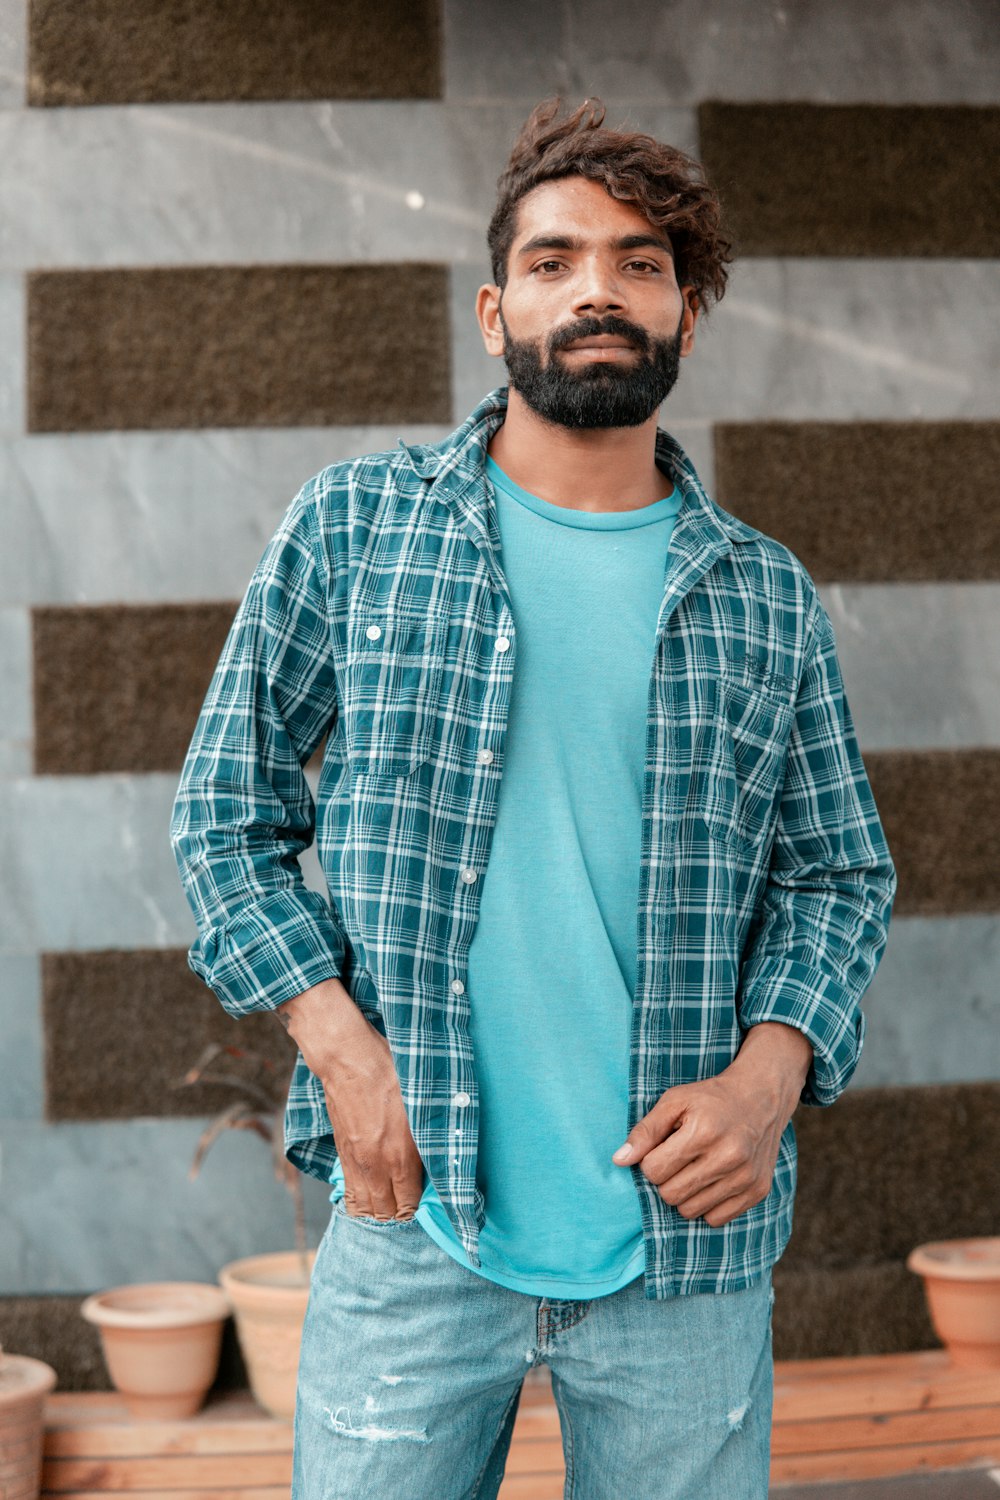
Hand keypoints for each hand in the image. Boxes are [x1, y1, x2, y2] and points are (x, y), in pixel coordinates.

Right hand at [277, 978, 423, 1220]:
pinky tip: (370, 1194)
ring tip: (390, 1204)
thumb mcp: (422, 1101)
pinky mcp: (342, 1153)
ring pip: (364, 1207)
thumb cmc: (390, 1072)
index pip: (410, 1204)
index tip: (428, 1201)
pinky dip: (359, 1200)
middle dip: (399, 1214)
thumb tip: (442, 1153)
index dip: (419, 1208)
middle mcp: (376, 1166)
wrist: (348, 1059)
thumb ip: (430, 1133)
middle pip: (386, 1212)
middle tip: (411, 1203)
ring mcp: (356, 1162)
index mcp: (401, 1155)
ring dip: (378, 1211)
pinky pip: (348, 1192)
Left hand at [611, 1023, 811, 1227]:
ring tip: (694, 1168)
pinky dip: (706, 1204)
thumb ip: (645, 1131)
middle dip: (665, 1179)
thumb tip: (619, 1161)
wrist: (761, 1097)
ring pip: (690, 1211)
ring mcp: (745, 1177)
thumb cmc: (710, 1099)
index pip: (654, 1170)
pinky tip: (711, 1180)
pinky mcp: (757, 1191)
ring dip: (684, 1194)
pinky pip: (715, 1219)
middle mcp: (728, 1157)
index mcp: (703, 1131)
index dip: (650, 1161)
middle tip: (676, 1159)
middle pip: (670, 1194)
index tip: (661, 1149)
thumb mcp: (674, 1101)